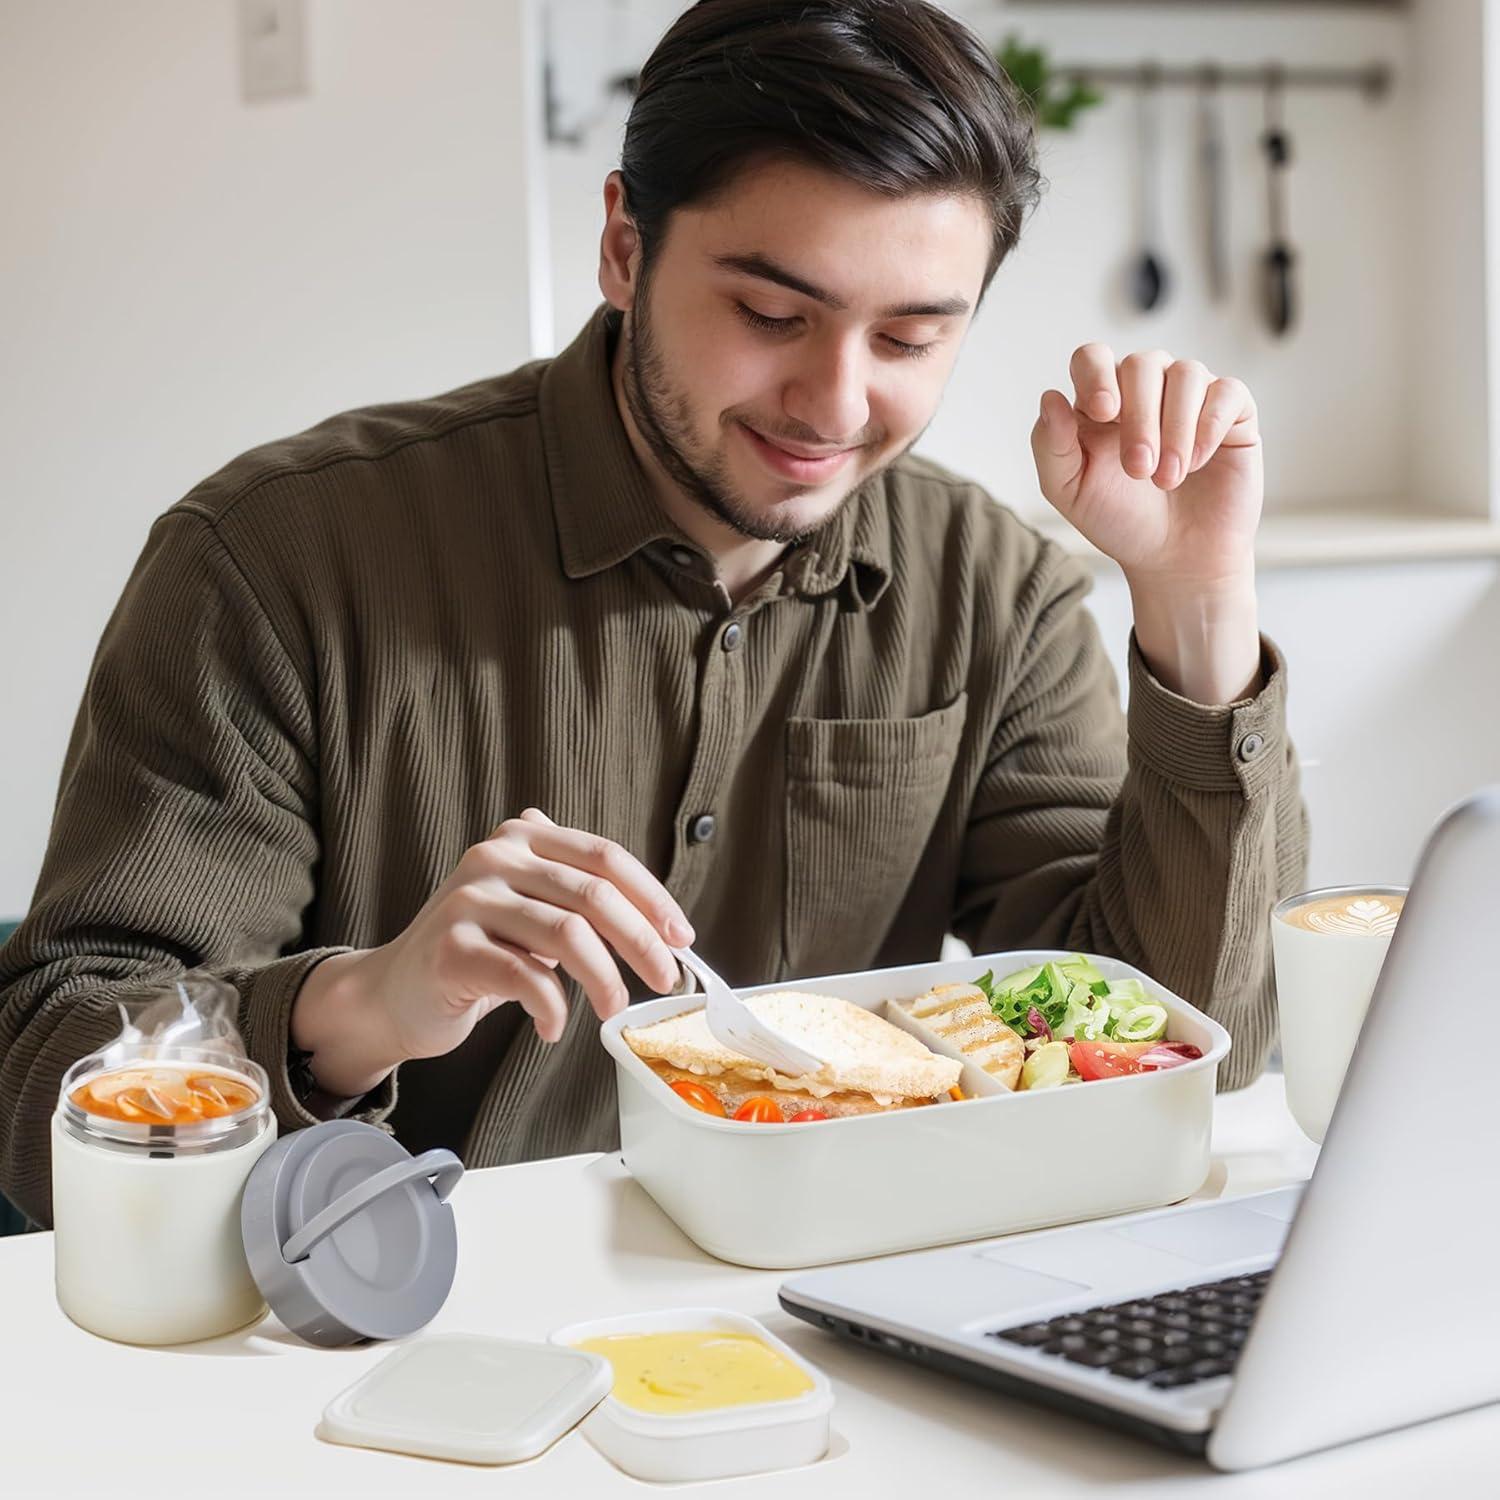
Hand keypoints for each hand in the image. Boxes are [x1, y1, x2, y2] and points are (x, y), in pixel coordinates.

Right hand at [291, 809, 693, 1095]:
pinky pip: (526, 978)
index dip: (652, 897)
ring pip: (568, 935)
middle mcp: (494, 857)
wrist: (394, 992)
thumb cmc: (478, 955)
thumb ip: (580, 896)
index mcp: (522, 838)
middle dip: (641, 941)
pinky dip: (553, 1008)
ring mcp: (469, 900)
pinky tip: (554, 1027)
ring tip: (612, 1008)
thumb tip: (662, 921)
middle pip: (594, 894)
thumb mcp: (532, 911)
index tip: (681, 937)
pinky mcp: (451, 947)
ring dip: (604, 979)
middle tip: (665, 978)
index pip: (605, 857)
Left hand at [1030, 346, 1262, 587]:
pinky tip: (1198, 463)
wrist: (1174, 558)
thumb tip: (1050, 397)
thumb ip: (1050, 445)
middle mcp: (1145, 389)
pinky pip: (1226, 392)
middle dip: (1139, 419)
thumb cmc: (1120, 520)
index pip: (1093, 357)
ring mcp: (1190, 396)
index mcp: (1101, 400)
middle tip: (1138, 471)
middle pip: (1141, 364)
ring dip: (1174, 429)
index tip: (1103, 413)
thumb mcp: (1069, 491)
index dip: (1096, 375)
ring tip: (1167, 479)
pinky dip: (1209, 426)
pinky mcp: (1232, 411)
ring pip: (1186, 373)